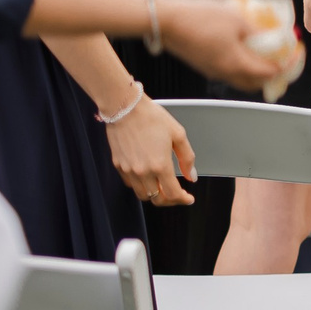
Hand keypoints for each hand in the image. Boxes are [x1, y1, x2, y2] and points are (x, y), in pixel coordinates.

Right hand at [103, 91, 196, 206]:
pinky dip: (142, 186)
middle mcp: (143, 171)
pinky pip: (131, 184)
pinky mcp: (118, 166)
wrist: (125, 108)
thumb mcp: (178, 135)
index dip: (183, 199)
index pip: (172, 194)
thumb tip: (192, 176)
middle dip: (170, 201)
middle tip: (178, 195)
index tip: (188, 198)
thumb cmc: (151, 118)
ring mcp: (128, 170)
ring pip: (142, 194)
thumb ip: (187, 158)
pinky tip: (149, 177)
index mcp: (160, 165)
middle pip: (157, 199)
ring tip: (164, 187)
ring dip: (155, 195)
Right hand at [155, 0, 298, 90]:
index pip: (269, 74)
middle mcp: (224, 74)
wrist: (165, 18)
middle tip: (283, 59)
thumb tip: (275, 38)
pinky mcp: (202, 64)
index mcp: (236, 65)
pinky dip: (241, 64)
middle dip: (273, 74)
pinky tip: (243, 46)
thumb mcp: (238, 20)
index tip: (295, 54)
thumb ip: (258, 32)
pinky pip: (228, 70)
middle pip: (255, 83)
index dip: (286, 65)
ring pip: (240, 78)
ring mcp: (211, 70)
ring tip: (265, 52)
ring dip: (256, 70)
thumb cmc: (201, 17)